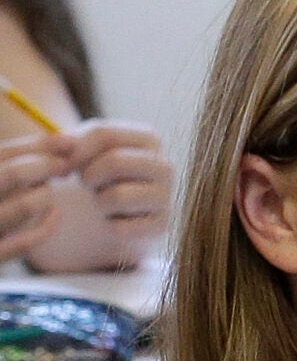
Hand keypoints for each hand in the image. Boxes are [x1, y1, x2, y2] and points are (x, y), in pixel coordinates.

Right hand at [0, 133, 62, 261]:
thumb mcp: (0, 184)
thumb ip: (11, 165)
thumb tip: (61, 144)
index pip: (1, 153)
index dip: (38, 145)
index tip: (69, 141)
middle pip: (11, 175)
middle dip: (46, 166)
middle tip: (65, 166)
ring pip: (23, 206)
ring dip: (44, 195)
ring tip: (46, 190)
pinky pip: (25, 243)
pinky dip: (45, 226)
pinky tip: (55, 214)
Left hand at [51, 121, 170, 237]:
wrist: (116, 217)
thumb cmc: (97, 176)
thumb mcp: (84, 152)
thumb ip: (69, 143)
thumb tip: (65, 143)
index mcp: (148, 139)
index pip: (104, 134)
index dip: (75, 151)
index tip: (67, 166)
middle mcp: (164, 166)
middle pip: (115, 162)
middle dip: (90, 176)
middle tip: (87, 184)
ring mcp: (166, 196)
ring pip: (118, 196)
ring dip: (100, 201)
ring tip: (103, 201)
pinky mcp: (162, 225)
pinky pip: (122, 226)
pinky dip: (108, 225)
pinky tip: (114, 221)